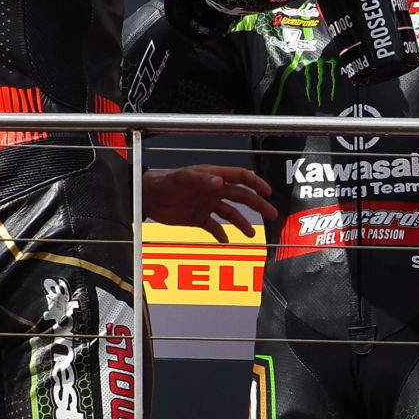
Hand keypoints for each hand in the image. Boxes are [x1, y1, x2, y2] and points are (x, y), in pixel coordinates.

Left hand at [141, 165, 276, 241]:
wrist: (147, 197)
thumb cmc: (164, 183)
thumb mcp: (182, 179)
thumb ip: (201, 180)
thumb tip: (220, 182)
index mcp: (213, 176)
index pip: (240, 177)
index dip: (256, 183)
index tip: (268, 192)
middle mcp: (213, 190)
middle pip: (241, 197)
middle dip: (257, 205)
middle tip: (271, 213)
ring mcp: (207, 204)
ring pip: (230, 214)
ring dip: (242, 223)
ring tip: (251, 234)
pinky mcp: (198, 218)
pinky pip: (214, 227)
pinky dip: (222, 235)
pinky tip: (227, 241)